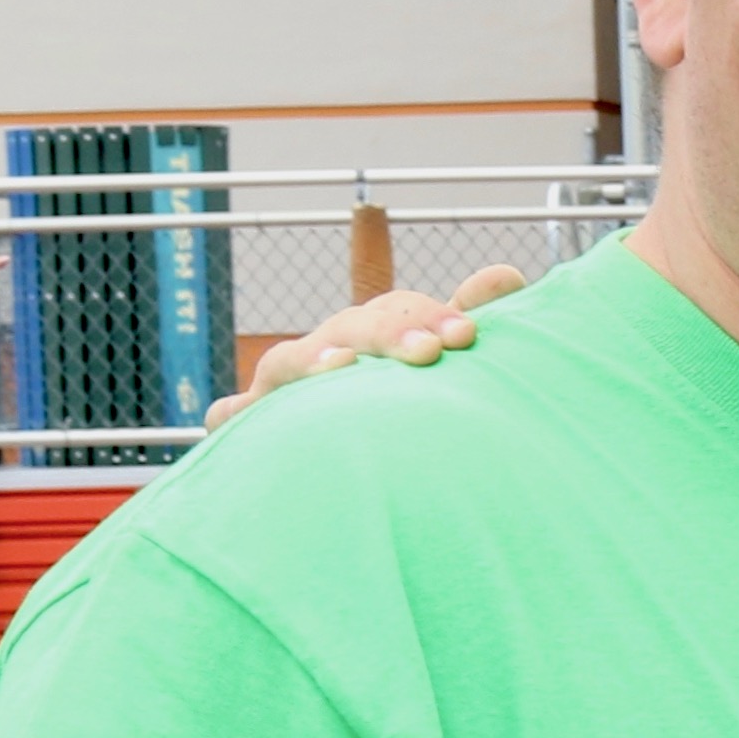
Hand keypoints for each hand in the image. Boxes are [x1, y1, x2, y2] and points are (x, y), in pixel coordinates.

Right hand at [218, 267, 527, 424]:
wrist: (363, 463)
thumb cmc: (412, 406)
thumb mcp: (444, 363)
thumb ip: (469, 321)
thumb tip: (507, 274)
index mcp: (380, 334)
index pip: (404, 310)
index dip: (432, 315)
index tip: (468, 335)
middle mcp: (334, 350)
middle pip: (354, 327)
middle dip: (391, 332)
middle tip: (431, 352)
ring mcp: (291, 384)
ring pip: (291, 360)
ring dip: (315, 358)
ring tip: (344, 365)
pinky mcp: (256, 421)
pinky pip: (232, 415)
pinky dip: (234, 412)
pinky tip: (231, 417)